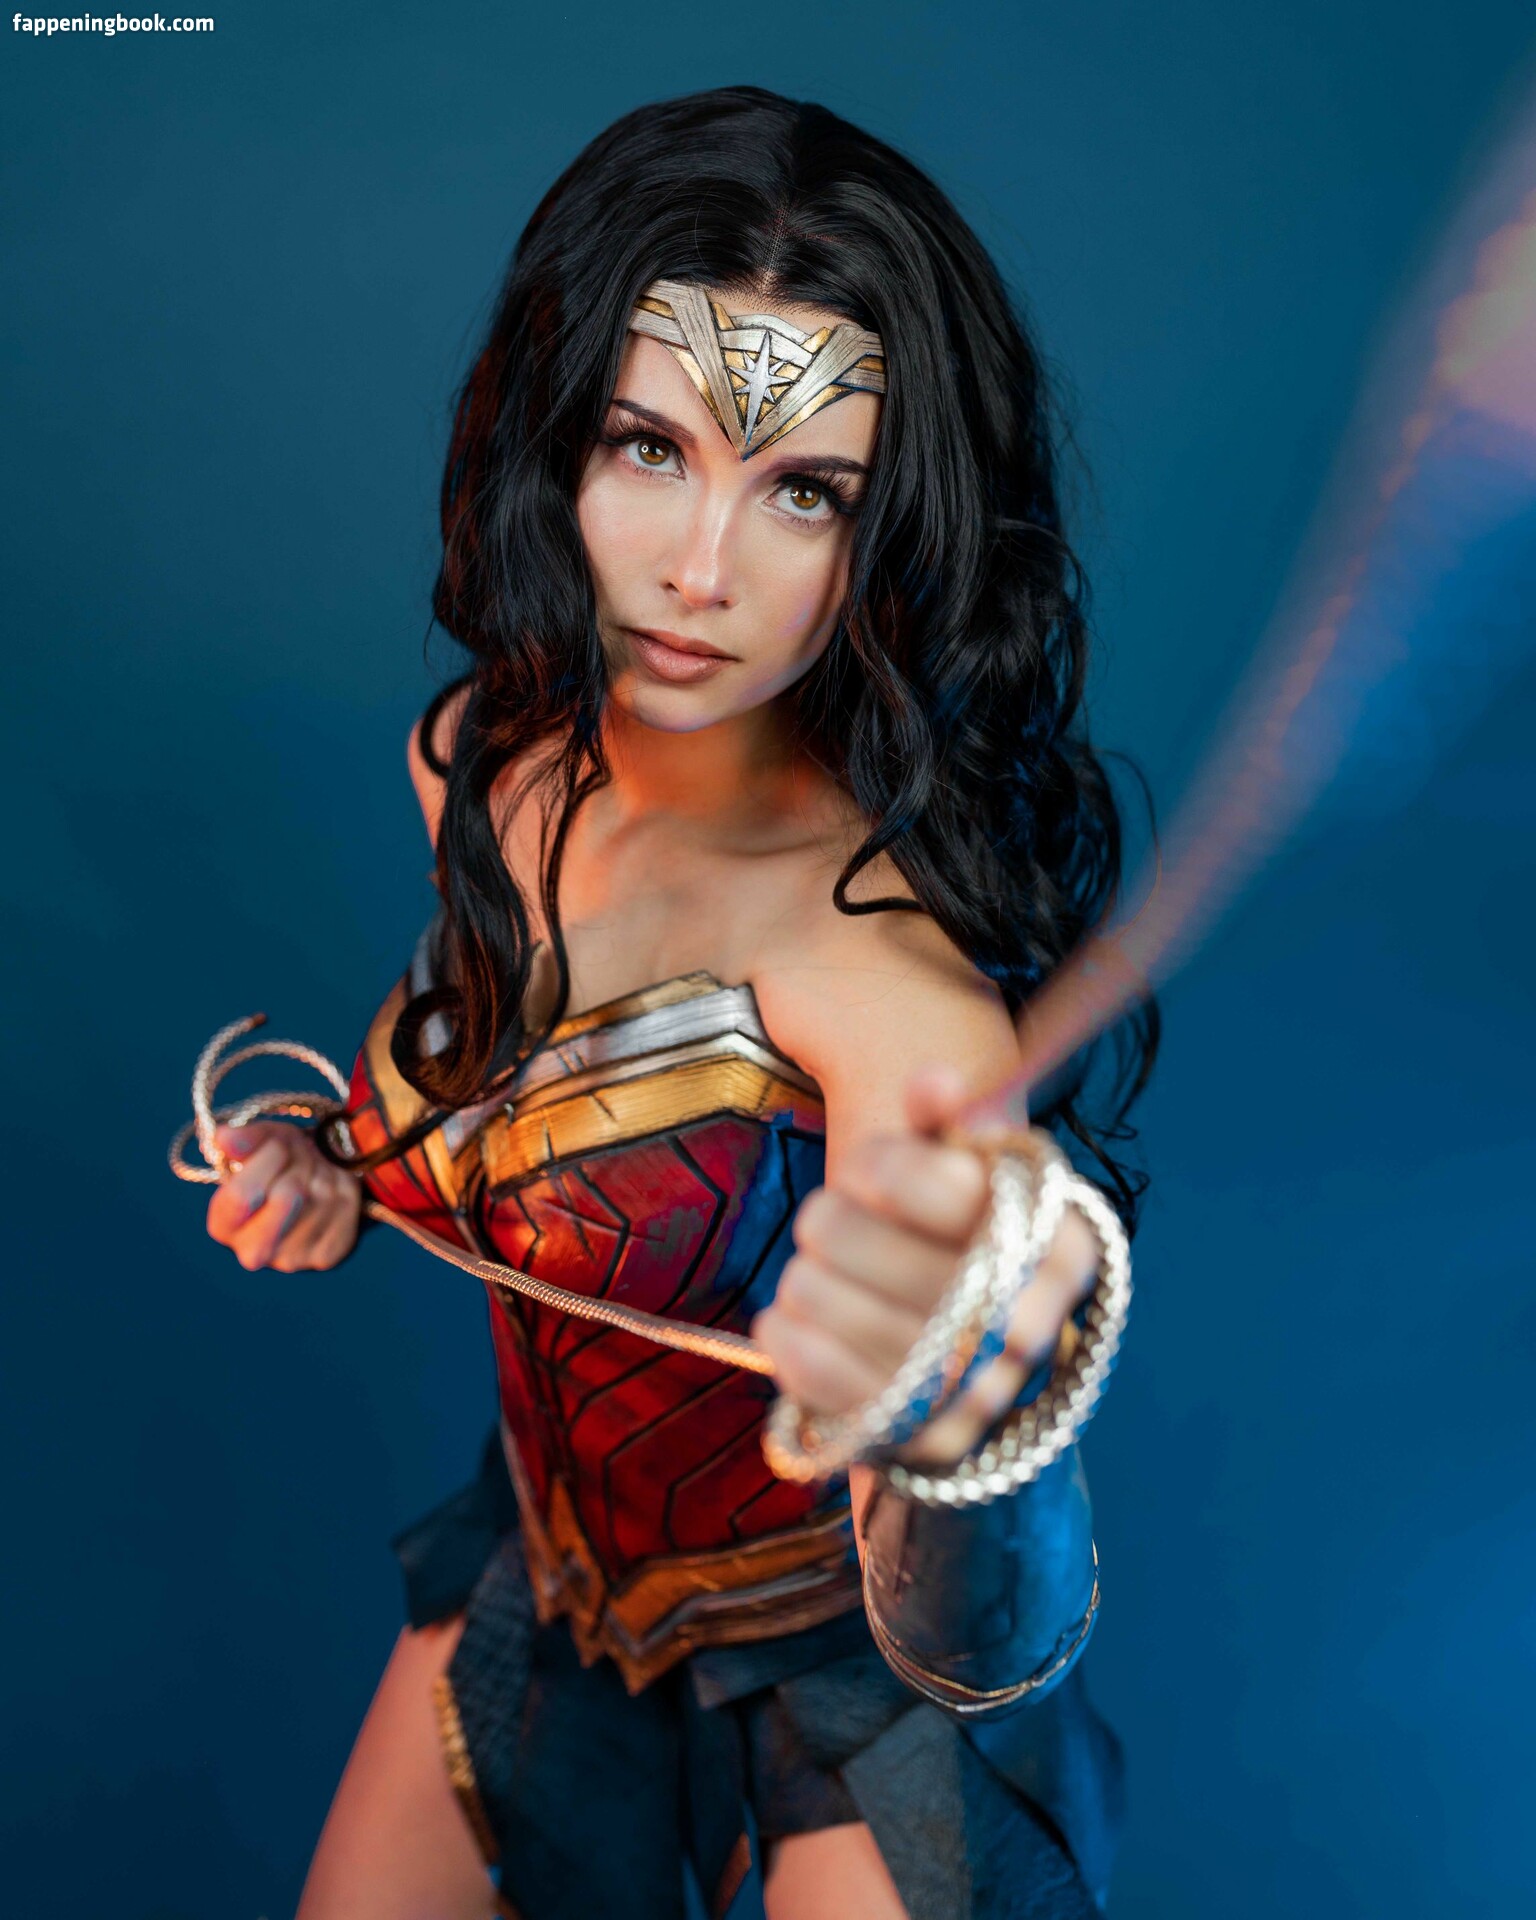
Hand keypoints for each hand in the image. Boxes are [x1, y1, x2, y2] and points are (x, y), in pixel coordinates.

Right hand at [205, 1121, 362, 1272]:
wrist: (315, 1179)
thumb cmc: (282, 1162)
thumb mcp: (263, 1142)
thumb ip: (244, 1140)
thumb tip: (224, 1138)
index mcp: (224, 1224)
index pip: (241, 1196)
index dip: (263, 1163)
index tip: (276, 1145)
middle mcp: (252, 1251)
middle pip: (286, 1197)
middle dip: (297, 1167)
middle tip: (298, 1157)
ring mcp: (291, 1257)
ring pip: (320, 1196)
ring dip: (322, 1170)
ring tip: (314, 1168)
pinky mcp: (326, 1255)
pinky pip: (343, 1206)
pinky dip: (342, 1184)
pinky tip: (331, 1184)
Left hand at [751, 1065, 1099, 1465]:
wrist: (977, 1351)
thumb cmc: (961, 1238)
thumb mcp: (965, 1173)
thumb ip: (947, 1124)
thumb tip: (934, 1081)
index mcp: (1057, 1237)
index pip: (951, 1189)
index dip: (884, 1169)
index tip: (863, 1168)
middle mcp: (1034, 1322)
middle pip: (898, 1262)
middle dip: (835, 1228)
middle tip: (821, 1219)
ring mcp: (984, 1393)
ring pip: (860, 1327)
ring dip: (809, 1286)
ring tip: (806, 1272)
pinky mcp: (929, 1444)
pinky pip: (842, 1394)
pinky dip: (795, 1350)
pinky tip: (781, 1322)